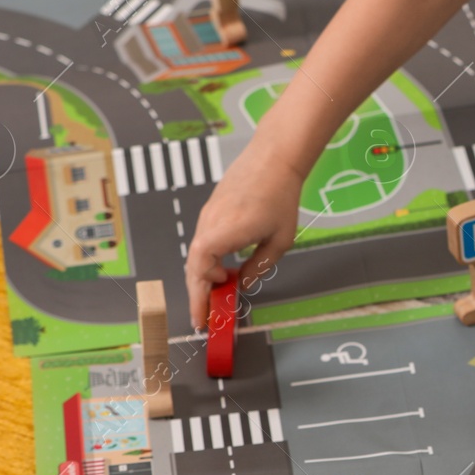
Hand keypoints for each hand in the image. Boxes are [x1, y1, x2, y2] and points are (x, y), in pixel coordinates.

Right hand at [184, 146, 305, 327]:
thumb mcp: (279, 241)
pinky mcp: (212, 210)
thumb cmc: (280, 195)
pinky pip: (205, 242)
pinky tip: (225, 269)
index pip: (199, 271)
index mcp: (222, 233)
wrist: (274, 158)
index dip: (199, 296)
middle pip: (194, 266)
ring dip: (207, 276)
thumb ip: (259, 267)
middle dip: (199, 294)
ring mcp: (207, 216)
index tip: (203, 317)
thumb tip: (243, 283)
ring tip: (222, 293)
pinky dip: (210, 260)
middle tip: (207, 315)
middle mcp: (208, 224)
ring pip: (199, 255)